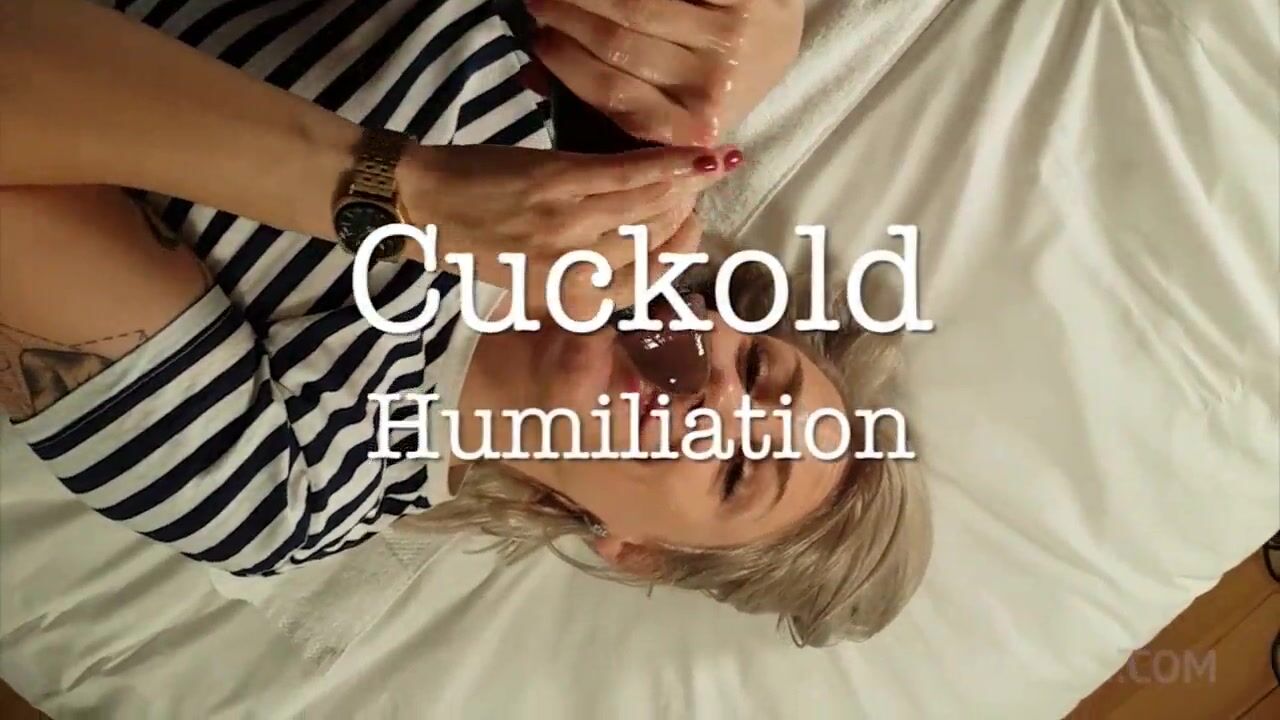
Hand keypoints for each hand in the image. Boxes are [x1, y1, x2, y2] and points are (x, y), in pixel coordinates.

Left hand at [397, 142, 735, 314]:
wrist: (421, 206)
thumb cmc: (473, 246)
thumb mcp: (526, 283)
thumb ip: (575, 282)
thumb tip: (629, 272)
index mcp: (564, 301)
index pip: (644, 283)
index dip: (678, 255)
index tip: (691, 229)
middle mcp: (572, 270)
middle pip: (652, 244)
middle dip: (684, 217)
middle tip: (695, 194)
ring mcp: (568, 224)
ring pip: (649, 207)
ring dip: (682, 186)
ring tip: (698, 170)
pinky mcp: (559, 182)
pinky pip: (628, 174)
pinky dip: (667, 163)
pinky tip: (697, 155)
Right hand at [524, 0, 803, 145]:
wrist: (779, 37)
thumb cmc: (712, 74)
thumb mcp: (671, 98)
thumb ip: (605, 96)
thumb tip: (532, 78)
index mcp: (695, 126)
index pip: (617, 97)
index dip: (570, 67)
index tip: (539, 43)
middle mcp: (715, 86)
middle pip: (620, 47)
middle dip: (568, 21)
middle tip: (538, 5)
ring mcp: (731, 37)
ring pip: (638, 8)